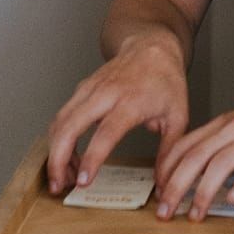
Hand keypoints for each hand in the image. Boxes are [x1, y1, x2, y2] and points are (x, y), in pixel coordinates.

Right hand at [45, 30, 190, 195]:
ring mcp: (89, 90)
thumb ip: (169, 151)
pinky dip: (58, 139)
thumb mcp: (178, 116)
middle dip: (59, 159)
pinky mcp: (80, 89)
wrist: (152, 48)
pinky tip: (66, 157)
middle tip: (59, 186)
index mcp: (131, 102)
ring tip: (62, 177)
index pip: (106, 133)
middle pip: (71, 126)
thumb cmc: (166, 82)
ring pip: (60, 122)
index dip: (92, 158)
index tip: (84, 181)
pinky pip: (62, 116)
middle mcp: (105, 94)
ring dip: (55, 152)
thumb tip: (164, 183)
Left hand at [153, 73, 233, 220]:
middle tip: (164, 211)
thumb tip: (202, 167)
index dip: (166, 170)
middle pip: (195, 158)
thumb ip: (223, 143)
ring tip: (195, 213)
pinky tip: (233, 199)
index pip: (184, 146)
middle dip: (175, 187)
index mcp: (223, 124)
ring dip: (203, 192)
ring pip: (220, 164)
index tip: (158, 192)